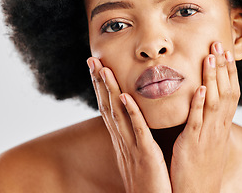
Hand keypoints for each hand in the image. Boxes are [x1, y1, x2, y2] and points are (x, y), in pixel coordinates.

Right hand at [87, 57, 171, 192]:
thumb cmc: (149, 182)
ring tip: (103, 69)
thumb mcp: (138, 157)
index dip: (102, 88)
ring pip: (118, 114)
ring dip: (110, 90)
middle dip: (100, 83)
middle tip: (93, 60)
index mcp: (122, 141)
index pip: (109, 109)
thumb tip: (133, 124)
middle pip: (108, 106)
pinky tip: (126, 96)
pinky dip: (131, 112)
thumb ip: (135, 139)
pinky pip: (138, 130)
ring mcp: (132, 147)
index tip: (97, 69)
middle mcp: (122, 141)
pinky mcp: (146, 155)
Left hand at [170, 42, 239, 192]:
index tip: (225, 51)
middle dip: (223, 68)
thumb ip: (207, 119)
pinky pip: (198, 122)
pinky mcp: (192, 144)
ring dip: (213, 79)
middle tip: (219, 44)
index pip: (230, 93)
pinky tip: (201, 89)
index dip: (228, 72)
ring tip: (211, 57)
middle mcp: (218, 127)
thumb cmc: (200, 163)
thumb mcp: (208, 138)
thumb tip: (205, 101)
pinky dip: (201, 105)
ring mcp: (207, 135)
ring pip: (214, 103)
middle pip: (225, 92)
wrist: (198, 191)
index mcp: (221, 125)